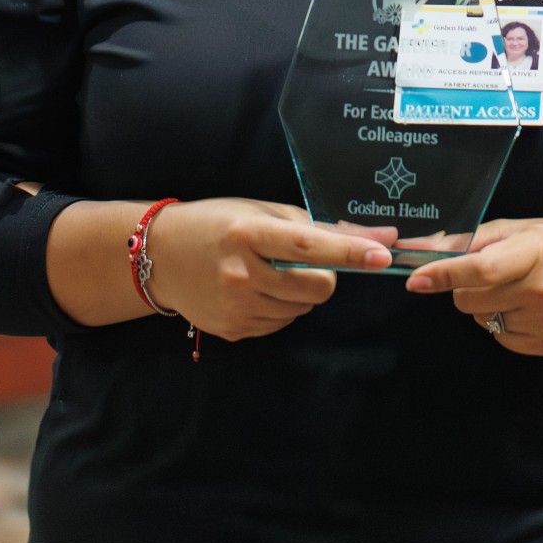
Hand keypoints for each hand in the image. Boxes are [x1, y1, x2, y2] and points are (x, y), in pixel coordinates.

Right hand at [147, 199, 395, 341]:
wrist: (159, 257)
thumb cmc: (215, 223)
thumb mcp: (260, 211)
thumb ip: (316, 225)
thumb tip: (378, 238)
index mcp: (248, 233)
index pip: (309, 246)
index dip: (349, 251)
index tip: (383, 255)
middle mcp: (241, 274)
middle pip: (316, 287)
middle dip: (324, 276)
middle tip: (303, 261)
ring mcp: (237, 308)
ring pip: (303, 308)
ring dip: (300, 292)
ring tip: (270, 273)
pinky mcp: (234, 330)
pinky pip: (281, 323)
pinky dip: (281, 308)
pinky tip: (256, 291)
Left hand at [402, 217, 542, 357]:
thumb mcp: (530, 229)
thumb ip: (478, 239)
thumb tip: (427, 248)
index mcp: (537, 251)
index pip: (479, 268)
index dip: (443, 274)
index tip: (415, 279)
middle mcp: (542, 291)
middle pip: (470, 299)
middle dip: (466, 287)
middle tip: (490, 274)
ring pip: (483, 320)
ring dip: (488, 306)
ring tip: (520, 290)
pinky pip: (502, 339)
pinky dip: (505, 325)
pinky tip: (529, 310)